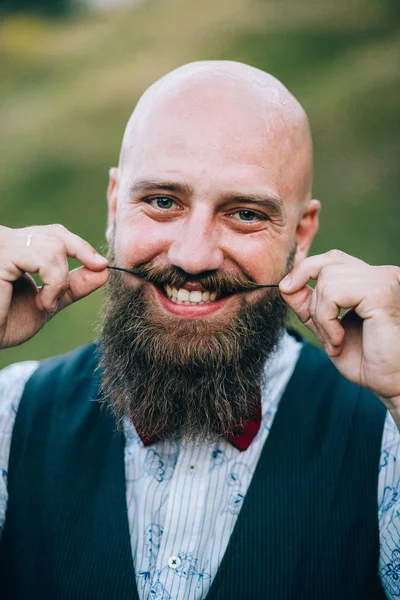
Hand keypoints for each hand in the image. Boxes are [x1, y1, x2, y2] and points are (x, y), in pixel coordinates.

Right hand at [0, 224, 108, 348]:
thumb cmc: (5, 323)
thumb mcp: (47, 303)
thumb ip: (71, 286)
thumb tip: (102, 271)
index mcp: (16, 249)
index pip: (54, 234)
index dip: (80, 246)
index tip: (101, 266)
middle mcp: (6, 240)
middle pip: (56, 234)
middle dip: (79, 256)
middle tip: (88, 277)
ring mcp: (3, 243)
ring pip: (55, 246)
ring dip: (60, 281)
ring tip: (46, 304)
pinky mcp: (3, 253)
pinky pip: (45, 257)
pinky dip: (54, 282)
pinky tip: (41, 303)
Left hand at [279, 250, 399, 413]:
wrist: (393, 384)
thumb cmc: (368, 362)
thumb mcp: (328, 330)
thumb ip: (310, 307)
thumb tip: (286, 285)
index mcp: (371, 281)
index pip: (332, 259)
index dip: (305, 270)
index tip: (287, 290)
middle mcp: (381, 275)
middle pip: (327, 263)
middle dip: (311, 298)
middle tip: (319, 329)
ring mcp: (383, 280)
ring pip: (327, 280)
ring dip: (320, 316)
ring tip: (334, 341)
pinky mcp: (381, 291)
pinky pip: (333, 294)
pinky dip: (326, 320)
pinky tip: (339, 340)